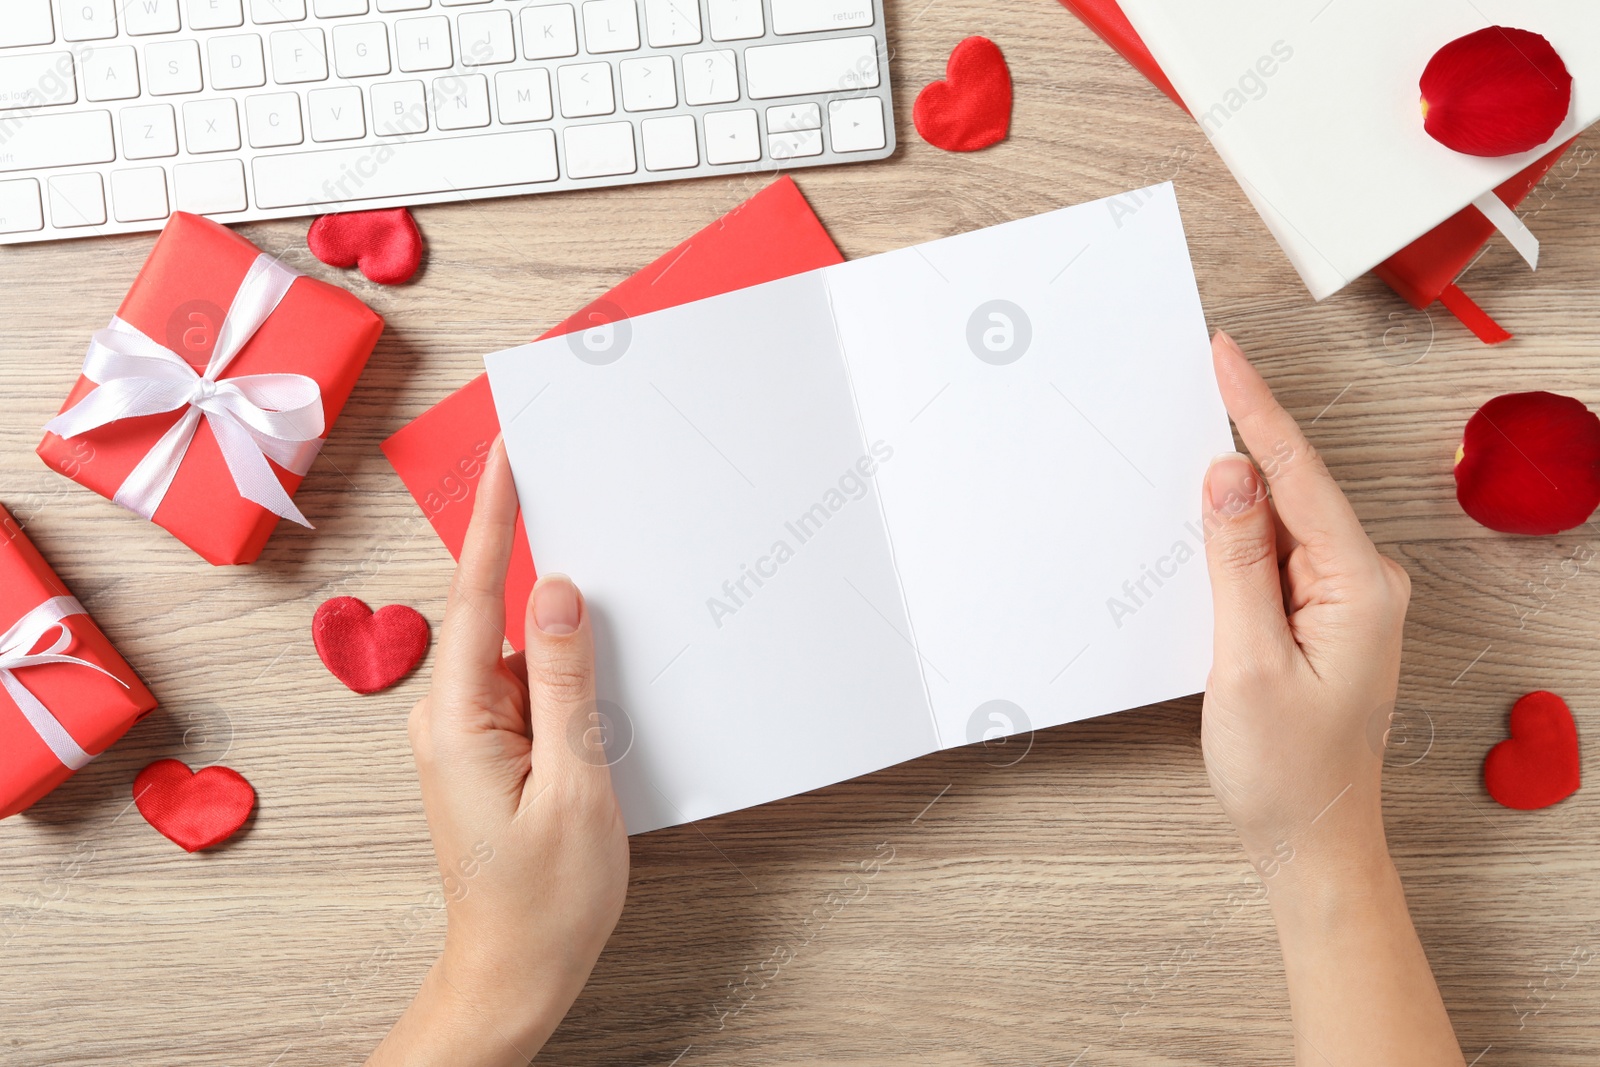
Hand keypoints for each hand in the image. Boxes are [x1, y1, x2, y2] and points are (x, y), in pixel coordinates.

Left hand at [368, 439, 628, 1066]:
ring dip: (564, 650)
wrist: (515, 974)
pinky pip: (527, 693)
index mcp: (457, 721)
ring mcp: (466, 737)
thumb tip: (555, 591)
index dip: (493, 518)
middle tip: (586, 538)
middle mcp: (448, 719)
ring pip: (521, 659)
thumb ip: (562, 681)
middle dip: (545, 579)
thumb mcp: (573, 783)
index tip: (504, 457)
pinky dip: (563, 686)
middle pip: (499, 618)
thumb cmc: (543, 900)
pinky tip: (597, 711)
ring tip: (600, 690)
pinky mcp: (488, 753)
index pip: (473, 594)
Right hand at [1200, 330, 1409, 871]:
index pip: (1298, 474)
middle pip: (1290, 486)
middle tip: (1192, 376)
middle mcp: (1361, 580)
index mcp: (1358, 586)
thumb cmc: (1286, 770)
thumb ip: (1237, 561)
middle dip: (1240, 433)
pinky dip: (1235, 533)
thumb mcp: (1246, 662)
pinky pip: (1273, 552)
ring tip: (1181, 442)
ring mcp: (1342, 597)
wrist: (1312, 840)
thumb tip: (1227, 474)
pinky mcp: (1318, 614)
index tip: (1224, 355)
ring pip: (1278, 518)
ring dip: (1232, 488)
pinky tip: (1203, 521)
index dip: (1256, 409)